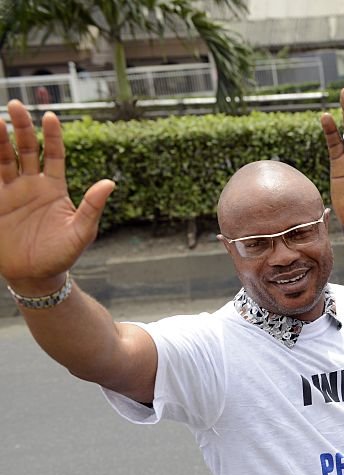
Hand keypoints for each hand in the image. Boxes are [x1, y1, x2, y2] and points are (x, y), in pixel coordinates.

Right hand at [0, 101, 114, 292]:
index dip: (52, 136)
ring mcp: (10, 192)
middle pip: (24, 149)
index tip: (50, 116)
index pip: (54, 154)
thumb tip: (110, 183)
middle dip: (20, 127)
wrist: (36, 276)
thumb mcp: (82, 232)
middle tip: (14, 105)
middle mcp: (31, 184)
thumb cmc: (63, 254)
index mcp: (54, 187)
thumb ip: (92, 207)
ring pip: (2, 158)